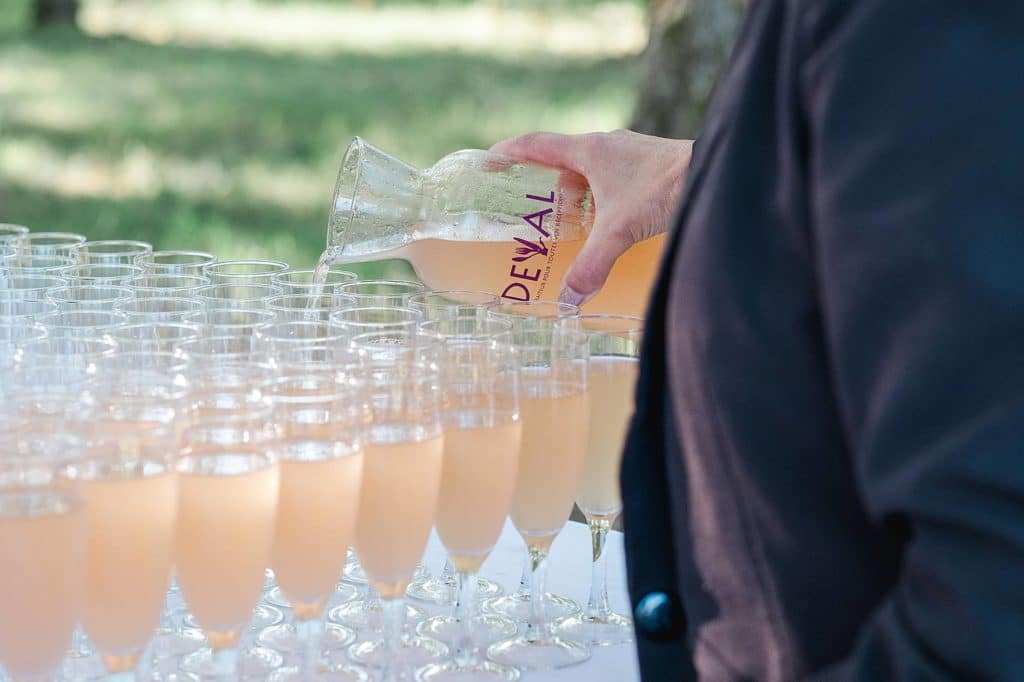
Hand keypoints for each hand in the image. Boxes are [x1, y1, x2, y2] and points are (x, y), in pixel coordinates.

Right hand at [491, 129, 692, 306]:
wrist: (717, 174)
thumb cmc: (666, 188)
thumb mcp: (620, 230)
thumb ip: (591, 264)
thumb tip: (568, 299)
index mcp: (590, 150)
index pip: (535, 144)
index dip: (508, 154)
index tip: (488, 164)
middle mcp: (608, 146)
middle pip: (565, 167)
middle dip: (551, 195)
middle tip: (543, 224)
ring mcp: (632, 155)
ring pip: (594, 176)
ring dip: (583, 202)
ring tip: (580, 233)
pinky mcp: (652, 167)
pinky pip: (616, 183)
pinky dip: (606, 204)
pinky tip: (615, 229)